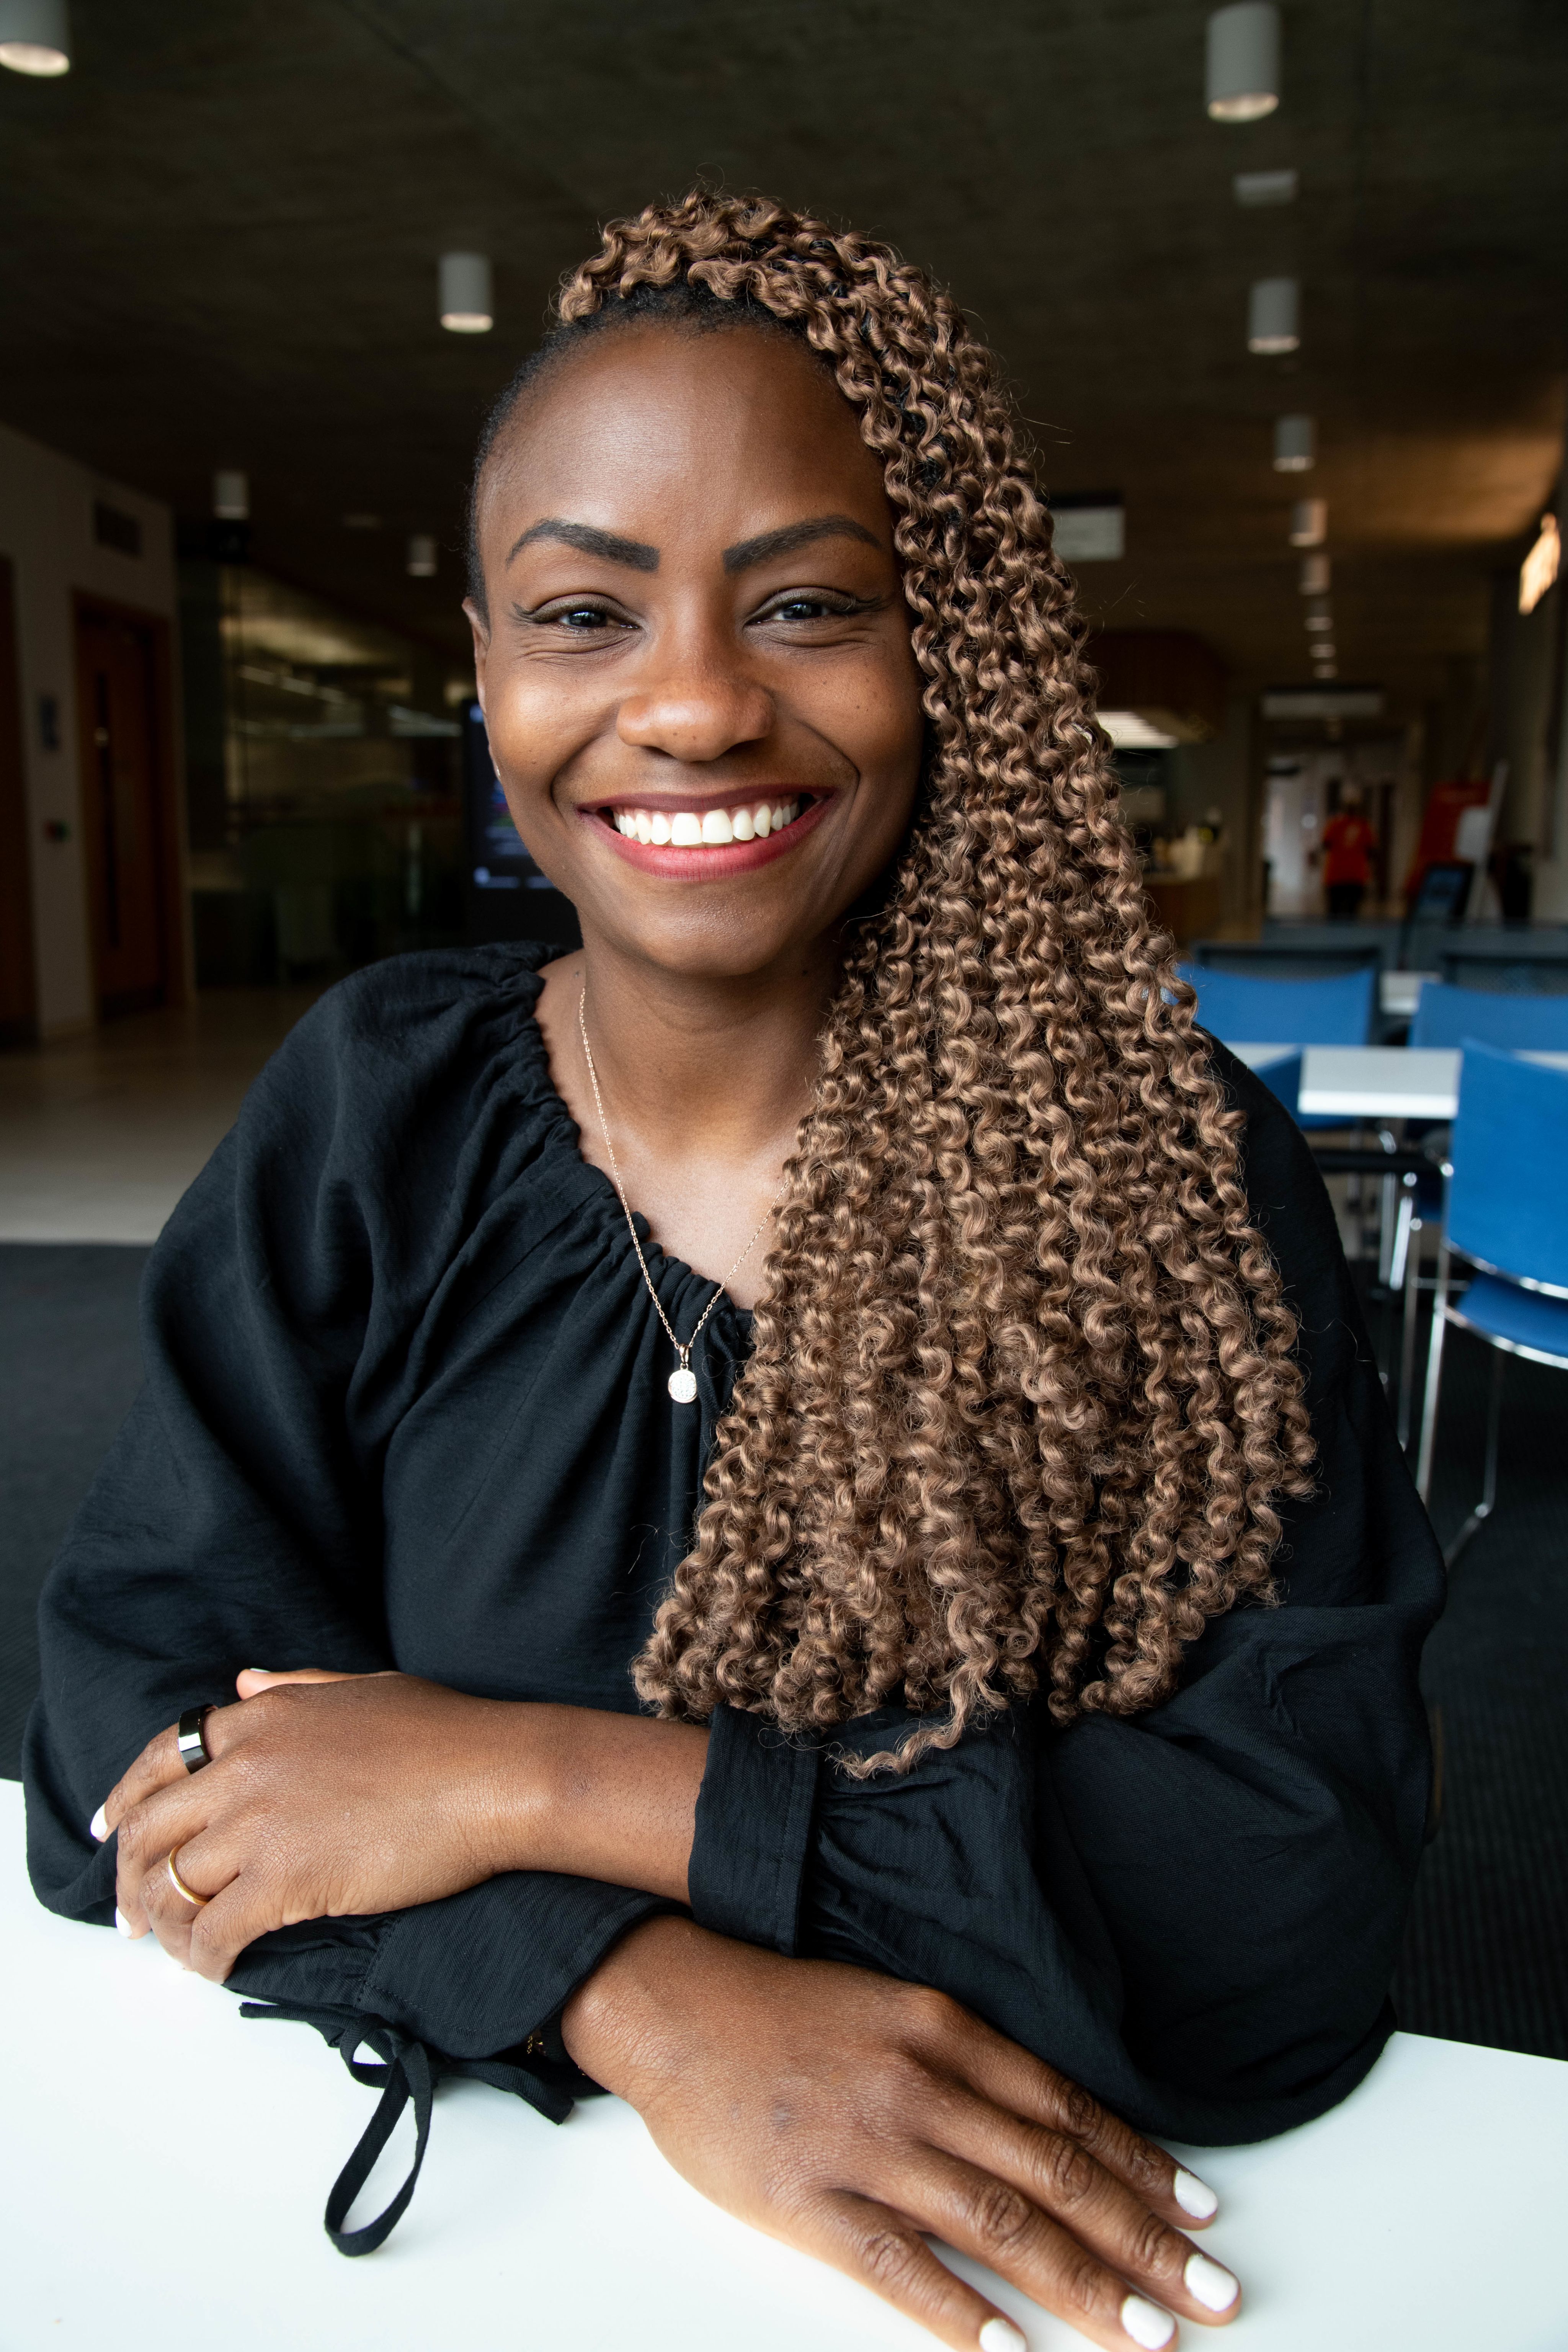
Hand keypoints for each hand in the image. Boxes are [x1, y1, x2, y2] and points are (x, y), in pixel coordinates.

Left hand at [94, 1670, 533, 1979]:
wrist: (496, 1776)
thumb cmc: (445, 1733)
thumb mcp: (362, 1688)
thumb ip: (294, 1687)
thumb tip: (243, 1686)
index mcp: (263, 1717)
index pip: (160, 1759)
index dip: (124, 1800)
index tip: (110, 1832)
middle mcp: (246, 1766)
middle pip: (149, 1828)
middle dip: (127, 1877)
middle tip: (129, 1914)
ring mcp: (262, 1824)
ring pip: (172, 1884)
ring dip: (162, 1925)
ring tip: (170, 1947)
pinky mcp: (286, 1880)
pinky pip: (215, 1930)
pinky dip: (201, 1957)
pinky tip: (212, 1968)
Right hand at [563, 1919, 1237, 2351]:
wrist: (677, 1999)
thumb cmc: (789, 2011)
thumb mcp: (896, 2012)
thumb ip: (971, 2068)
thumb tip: (1056, 2130)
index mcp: (945, 2033)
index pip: (1068, 2112)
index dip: (1141, 2166)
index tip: (1202, 2214)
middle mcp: (920, 2087)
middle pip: (1054, 2175)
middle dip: (1144, 2241)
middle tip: (1213, 2295)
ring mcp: (866, 2148)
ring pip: (998, 2225)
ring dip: (1083, 2286)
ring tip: (1147, 2333)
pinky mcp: (808, 2202)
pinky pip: (900, 2268)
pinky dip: (961, 2314)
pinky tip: (1011, 2350)